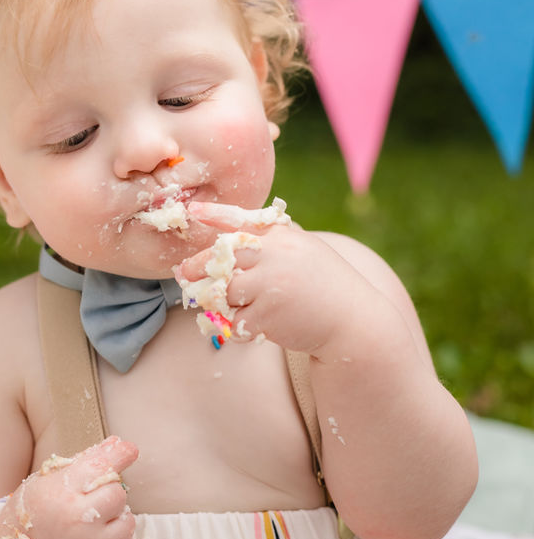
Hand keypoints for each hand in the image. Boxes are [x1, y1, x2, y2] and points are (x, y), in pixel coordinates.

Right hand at [0, 436, 139, 538]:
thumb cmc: (29, 517)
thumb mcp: (45, 483)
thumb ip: (81, 464)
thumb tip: (118, 445)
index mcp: (61, 495)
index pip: (100, 466)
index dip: (119, 455)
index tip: (128, 450)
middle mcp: (78, 521)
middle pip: (118, 492)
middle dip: (107, 492)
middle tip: (87, 501)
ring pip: (127, 520)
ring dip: (114, 519)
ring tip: (88, 526)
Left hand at [178, 201, 379, 355]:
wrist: (354, 320)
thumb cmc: (324, 284)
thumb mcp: (302, 249)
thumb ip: (272, 241)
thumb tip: (228, 239)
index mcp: (280, 237)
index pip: (240, 221)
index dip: (214, 215)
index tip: (193, 211)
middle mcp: (273, 256)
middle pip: (219, 259)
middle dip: (196, 267)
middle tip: (184, 274)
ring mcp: (269, 285)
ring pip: (223, 292)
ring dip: (219, 302)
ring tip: (227, 305)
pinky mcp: (268, 315)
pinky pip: (235, 321)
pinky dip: (238, 327)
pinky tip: (254, 327)